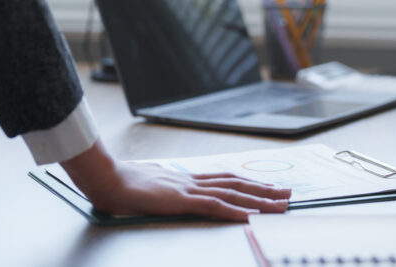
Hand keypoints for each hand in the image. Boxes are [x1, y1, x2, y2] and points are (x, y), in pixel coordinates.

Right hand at [60, 140, 290, 221]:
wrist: (107, 179)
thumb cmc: (123, 186)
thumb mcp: (152, 187)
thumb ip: (168, 191)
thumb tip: (174, 196)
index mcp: (187, 180)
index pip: (226, 180)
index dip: (249, 183)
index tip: (268, 186)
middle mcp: (193, 182)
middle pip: (237, 184)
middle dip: (264, 190)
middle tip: (289, 194)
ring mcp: (188, 191)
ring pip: (232, 195)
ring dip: (258, 200)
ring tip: (280, 205)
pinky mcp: (181, 202)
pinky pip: (212, 207)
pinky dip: (234, 212)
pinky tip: (249, 216)